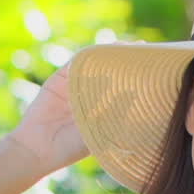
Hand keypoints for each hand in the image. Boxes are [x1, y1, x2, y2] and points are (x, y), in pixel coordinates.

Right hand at [3, 40, 146, 174]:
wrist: (38, 148)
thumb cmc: (71, 147)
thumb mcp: (99, 133)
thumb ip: (115, 117)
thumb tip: (137, 100)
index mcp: (104, 106)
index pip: (125, 86)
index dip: (138, 77)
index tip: (154, 69)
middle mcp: (92, 92)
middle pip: (112, 70)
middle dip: (127, 60)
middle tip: (144, 50)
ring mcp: (76, 83)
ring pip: (95, 62)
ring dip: (109, 53)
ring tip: (126, 45)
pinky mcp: (60, 79)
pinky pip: (74, 63)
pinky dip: (87, 55)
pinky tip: (100, 50)